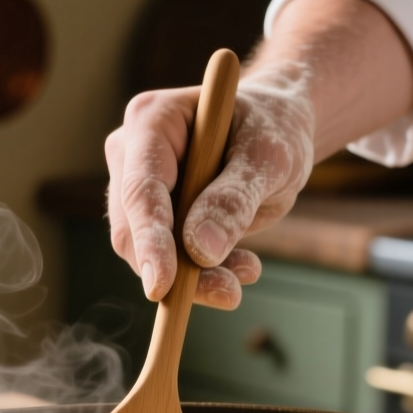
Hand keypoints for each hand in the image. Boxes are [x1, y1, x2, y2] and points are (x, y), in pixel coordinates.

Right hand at [104, 75, 313, 308]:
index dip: (149, 240)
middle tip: (229, 293)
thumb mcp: (268, 158)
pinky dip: (202, 274)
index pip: (140, 189)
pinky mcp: (156, 217)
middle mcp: (132, 152)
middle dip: (176, 269)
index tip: (161, 285)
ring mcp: (139, 186)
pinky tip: (242, 266)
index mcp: (152, 119)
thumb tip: (200, 250)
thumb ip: (234, 199)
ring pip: (146, 252)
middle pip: (133, 227)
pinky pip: (167, 259)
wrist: (280, 131)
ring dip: (195, 277)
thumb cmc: (274, 128)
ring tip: (247, 273)